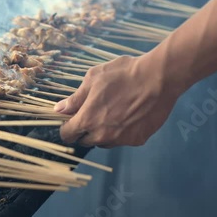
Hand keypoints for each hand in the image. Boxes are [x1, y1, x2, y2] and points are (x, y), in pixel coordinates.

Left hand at [54, 55, 181, 147]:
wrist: (158, 79)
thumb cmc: (122, 74)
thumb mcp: (93, 79)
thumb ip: (75, 98)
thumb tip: (59, 109)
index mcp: (87, 120)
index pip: (67, 135)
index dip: (66, 127)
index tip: (71, 120)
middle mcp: (102, 135)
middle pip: (85, 141)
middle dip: (85, 130)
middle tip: (94, 112)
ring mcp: (121, 140)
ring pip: (104, 142)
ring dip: (103, 132)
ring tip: (114, 112)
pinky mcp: (138, 140)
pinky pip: (123, 140)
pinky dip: (123, 131)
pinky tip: (130, 115)